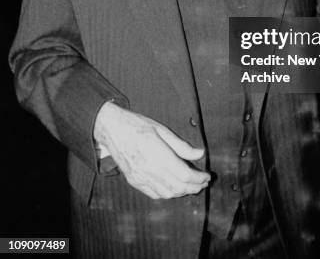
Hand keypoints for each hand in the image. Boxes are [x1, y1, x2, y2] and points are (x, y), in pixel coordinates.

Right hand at [93, 102, 209, 198]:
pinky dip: (167, 194)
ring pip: (166, 194)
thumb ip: (181, 145)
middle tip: (203, 183)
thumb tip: (200, 154)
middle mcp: (148, 170)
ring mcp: (140, 178)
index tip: (207, 176)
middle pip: (177, 187)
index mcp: (157, 155)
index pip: (184, 175)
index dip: (199, 178)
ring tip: (192, 186)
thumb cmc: (137, 125)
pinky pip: (154, 194)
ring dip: (182, 193)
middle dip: (194, 188)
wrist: (111, 129)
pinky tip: (174, 188)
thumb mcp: (162, 129)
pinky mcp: (134, 181)